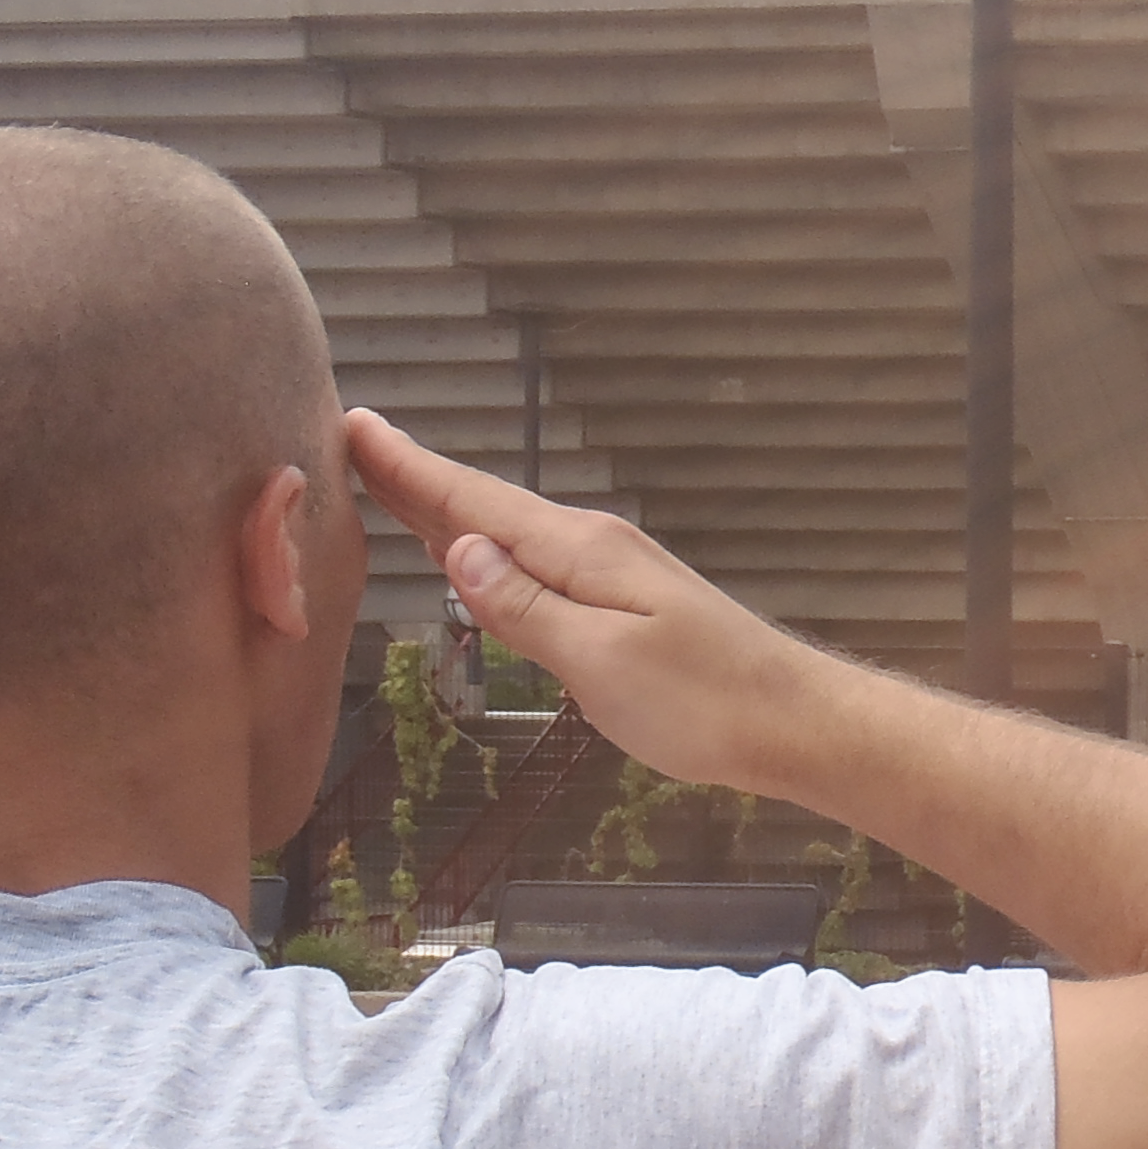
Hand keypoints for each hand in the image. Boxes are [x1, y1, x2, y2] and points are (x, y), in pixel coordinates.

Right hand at [346, 409, 823, 795]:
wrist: (795, 723)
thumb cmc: (704, 702)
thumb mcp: (600, 662)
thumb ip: (525, 608)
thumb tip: (457, 549)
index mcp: (581, 552)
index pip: (475, 502)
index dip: (409, 470)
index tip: (352, 425)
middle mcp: (594, 547)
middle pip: (488, 508)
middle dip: (418, 479)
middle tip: (354, 441)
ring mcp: (614, 572)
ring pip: (512, 532)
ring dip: (450, 509)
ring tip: (394, 486)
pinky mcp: (626, 603)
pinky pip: (538, 561)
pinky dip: (492, 547)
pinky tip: (476, 555)